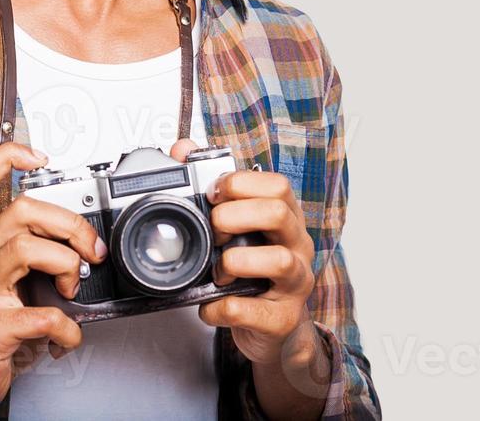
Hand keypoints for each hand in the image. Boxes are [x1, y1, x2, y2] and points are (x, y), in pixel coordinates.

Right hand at [0, 142, 108, 419]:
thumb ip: (27, 256)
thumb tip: (79, 241)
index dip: (8, 157)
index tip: (38, 156)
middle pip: (22, 209)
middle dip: (70, 224)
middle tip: (89, 251)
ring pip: (27, 248)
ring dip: (66, 266)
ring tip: (70, 290)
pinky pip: (44, 315)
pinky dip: (68, 328)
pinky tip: (65, 338)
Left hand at [167, 139, 317, 365]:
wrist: (274, 330)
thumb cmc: (254, 272)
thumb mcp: (237, 229)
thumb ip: (212, 189)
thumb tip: (182, 148)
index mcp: (286, 219)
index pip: (277, 185)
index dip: (240, 183)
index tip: (212, 193)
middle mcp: (297, 246)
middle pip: (278, 212)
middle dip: (234, 216)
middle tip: (214, 230)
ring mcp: (295, 283)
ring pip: (278, 260)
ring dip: (235, 261)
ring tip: (218, 270)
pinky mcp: (282, 319)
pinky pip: (251, 309)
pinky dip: (221, 306)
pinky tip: (210, 304)